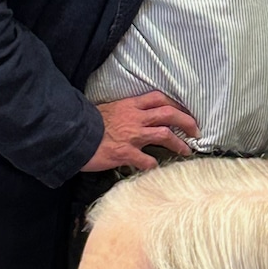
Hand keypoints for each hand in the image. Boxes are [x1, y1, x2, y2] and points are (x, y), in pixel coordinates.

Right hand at [81, 92, 199, 172]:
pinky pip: (145, 160)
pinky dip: (153, 165)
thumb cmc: (88, 123)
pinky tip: (156, 169)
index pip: (159, 99)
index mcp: (130, 105)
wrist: (71, 135)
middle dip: (186, 121)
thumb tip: (137, 116)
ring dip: (178, 143)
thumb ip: (125, 112)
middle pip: (168, 114)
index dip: (176, 104)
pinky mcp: (124, 153)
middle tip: (196, 131)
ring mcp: (131, 135)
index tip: (185, 112)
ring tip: (187, 150)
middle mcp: (135, 118)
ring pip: (164, 134)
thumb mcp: (108, 110)